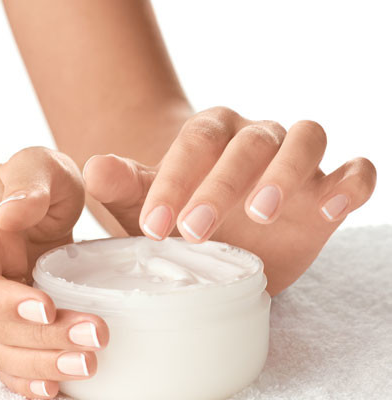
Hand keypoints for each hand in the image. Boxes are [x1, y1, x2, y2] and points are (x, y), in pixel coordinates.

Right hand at [0, 147, 108, 398]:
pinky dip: (34, 382)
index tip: (45, 304)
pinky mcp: (20, 328)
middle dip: (42, 340)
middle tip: (94, 335)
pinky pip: (17, 364)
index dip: (2, 302)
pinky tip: (61, 391)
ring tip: (89, 365)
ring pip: (6, 355)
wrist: (33, 202)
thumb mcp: (35, 166)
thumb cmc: (35, 181)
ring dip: (44, 366)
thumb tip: (10, 213)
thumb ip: (27, 183)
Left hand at [83, 107, 376, 294]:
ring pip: (306, 140)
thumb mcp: (148, 205)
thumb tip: (93, 169)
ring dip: (286, 172)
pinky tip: (329, 211)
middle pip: (249, 142)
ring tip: (261, 214)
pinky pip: (356, 172)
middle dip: (222, 184)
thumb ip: (124, 185)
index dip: (175, 180)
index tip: (154, 227)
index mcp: (211, 134)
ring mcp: (296, 159)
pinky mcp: (329, 188)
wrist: (219, 237)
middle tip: (195, 231)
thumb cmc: (180, 216)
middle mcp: (256, 137)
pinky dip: (349, 185)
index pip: (196, 141)